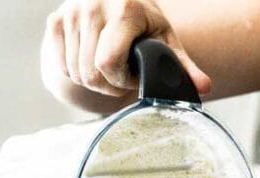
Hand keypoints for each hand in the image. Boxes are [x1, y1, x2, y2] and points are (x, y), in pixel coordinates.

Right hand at [42, 0, 211, 97]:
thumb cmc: (143, 22)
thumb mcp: (164, 39)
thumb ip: (182, 65)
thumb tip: (204, 87)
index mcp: (124, 10)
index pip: (108, 62)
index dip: (121, 80)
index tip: (133, 75)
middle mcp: (93, 7)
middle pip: (90, 73)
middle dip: (108, 85)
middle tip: (121, 76)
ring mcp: (71, 13)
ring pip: (75, 73)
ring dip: (93, 81)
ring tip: (109, 67)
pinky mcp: (55, 21)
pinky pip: (62, 67)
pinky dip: (76, 73)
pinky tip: (91, 62)